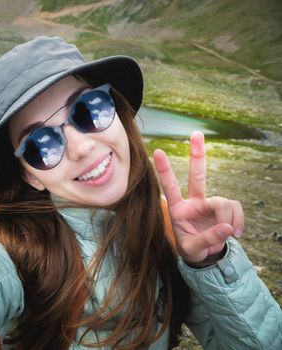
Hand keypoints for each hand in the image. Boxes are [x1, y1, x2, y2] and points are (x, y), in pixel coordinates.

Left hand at [153, 131, 243, 263]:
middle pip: (197, 175)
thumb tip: (227, 228)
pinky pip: (235, 208)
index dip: (165, 170)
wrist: (206, 256)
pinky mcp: (224, 209)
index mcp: (178, 209)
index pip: (169, 187)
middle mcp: (194, 202)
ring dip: (229, 218)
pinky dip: (238, 221)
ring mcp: (210, 204)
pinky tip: (235, 233)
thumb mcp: (193, 249)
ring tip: (230, 234)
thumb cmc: (192, 250)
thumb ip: (207, 239)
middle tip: (196, 133)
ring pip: (224, 202)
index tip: (156, 152)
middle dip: (197, 154)